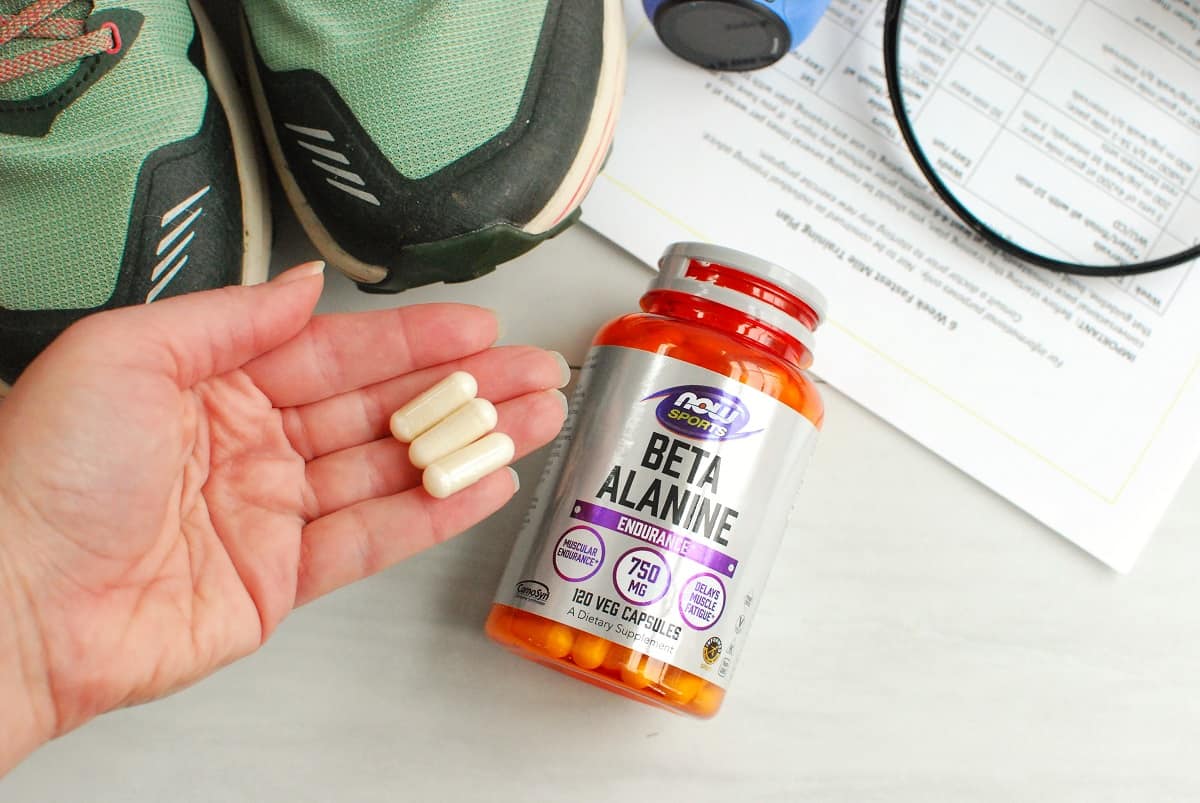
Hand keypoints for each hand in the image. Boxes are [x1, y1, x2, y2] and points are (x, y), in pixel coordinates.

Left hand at [0, 263, 567, 772]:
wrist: (13, 603)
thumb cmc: (39, 474)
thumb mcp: (126, 352)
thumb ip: (229, 317)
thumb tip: (305, 286)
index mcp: (214, 384)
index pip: (337, 352)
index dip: (412, 339)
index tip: (475, 327)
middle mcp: (250, 444)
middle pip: (381, 408)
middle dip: (465, 388)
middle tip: (533, 371)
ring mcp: (271, 513)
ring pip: (391, 468)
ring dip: (468, 444)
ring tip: (537, 419)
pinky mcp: (280, 578)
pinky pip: (373, 538)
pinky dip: (434, 513)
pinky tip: (485, 483)